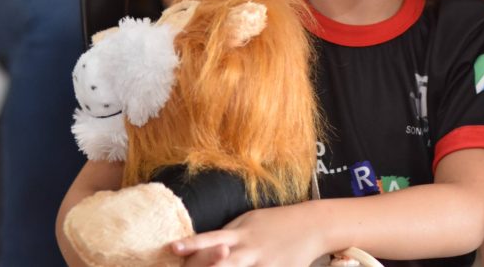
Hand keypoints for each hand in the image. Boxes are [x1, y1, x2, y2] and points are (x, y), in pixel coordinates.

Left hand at [171, 204, 325, 266]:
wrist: (312, 224)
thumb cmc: (275, 223)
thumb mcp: (249, 221)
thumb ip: (227, 234)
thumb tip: (203, 244)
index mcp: (239, 232)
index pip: (209, 239)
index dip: (190, 246)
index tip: (171, 248)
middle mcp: (248, 248)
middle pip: (219, 261)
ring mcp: (262, 262)